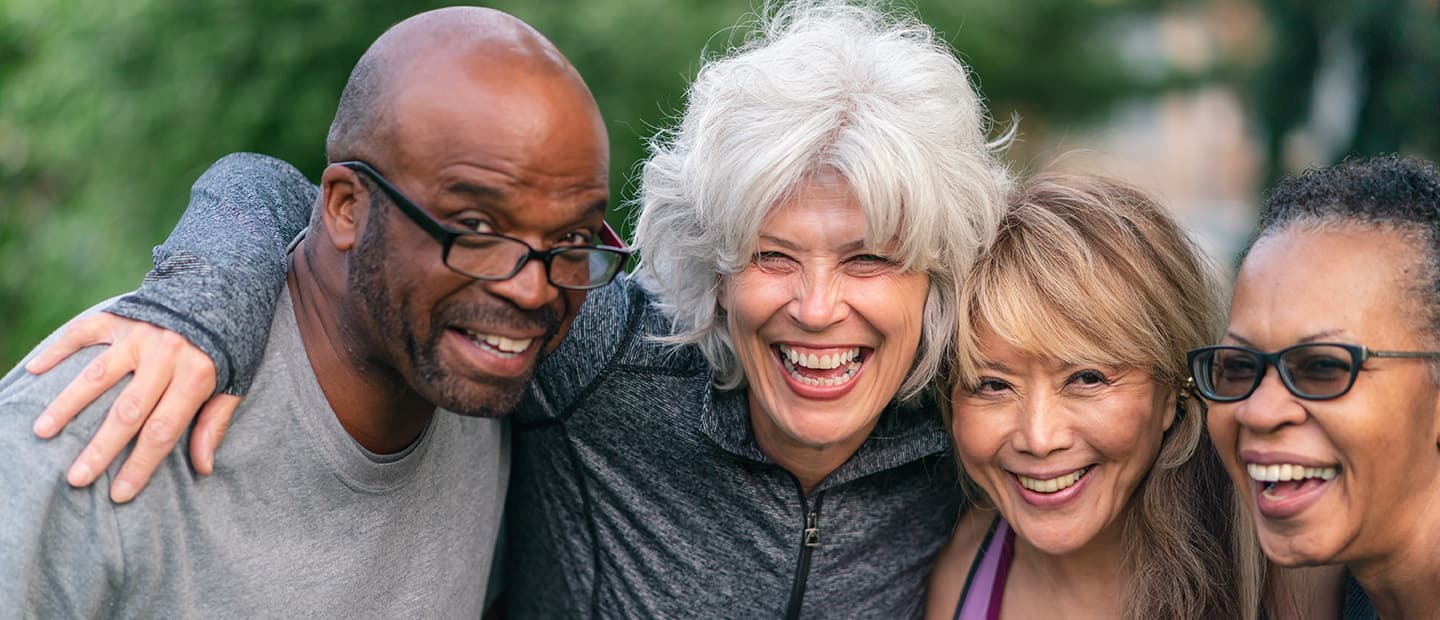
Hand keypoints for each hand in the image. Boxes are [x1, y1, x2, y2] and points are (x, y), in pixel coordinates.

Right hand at [26, 312, 239, 502]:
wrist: (227, 281)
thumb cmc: (232, 339)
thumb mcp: (237, 380)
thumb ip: (215, 421)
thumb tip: (204, 467)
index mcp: (197, 374)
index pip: (164, 429)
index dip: (142, 464)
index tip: (119, 493)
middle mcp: (165, 355)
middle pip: (128, 410)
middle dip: (101, 448)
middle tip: (76, 478)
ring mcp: (140, 334)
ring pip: (97, 374)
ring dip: (68, 404)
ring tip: (43, 432)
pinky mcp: (121, 315)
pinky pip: (84, 333)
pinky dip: (57, 350)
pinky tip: (34, 370)